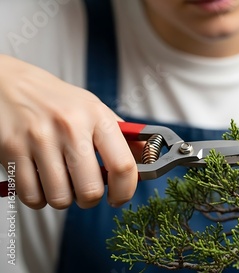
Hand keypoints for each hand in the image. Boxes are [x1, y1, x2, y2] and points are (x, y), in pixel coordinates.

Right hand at [0, 55, 136, 208]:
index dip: (125, 191)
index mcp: (96, 116)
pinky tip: (40, 182)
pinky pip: (32, 197)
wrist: (8, 83)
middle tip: (86, 192)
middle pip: (90, 190)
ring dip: (63, 199)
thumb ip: (122, 137)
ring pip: (60, 198)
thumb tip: (148, 161)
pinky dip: (38, 198)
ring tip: (61, 182)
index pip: (123, 166)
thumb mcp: (95, 109)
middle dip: (90, 200)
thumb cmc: (56, 101)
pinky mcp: (11, 150)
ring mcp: (39, 139)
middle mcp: (70, 127)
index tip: (119, 198)